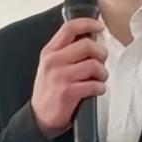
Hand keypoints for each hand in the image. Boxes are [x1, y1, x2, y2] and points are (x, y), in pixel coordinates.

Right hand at [30, 16, 107, 138]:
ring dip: (102, 73)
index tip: (100, 26)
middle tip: (101, 62)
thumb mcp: (51, 66)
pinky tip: (96, 90)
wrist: (39, 117)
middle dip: (101, 53)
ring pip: (94, 65)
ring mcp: (60, 77)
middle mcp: (53, 61)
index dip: (88, 23)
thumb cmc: (50, 90)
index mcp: (49, 51)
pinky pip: (94, 85)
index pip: (69, 28)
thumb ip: (66, 51)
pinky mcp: (68, 93)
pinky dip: (100, 88)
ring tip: (99, 79)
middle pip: (87, 45)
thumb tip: (90, 38)